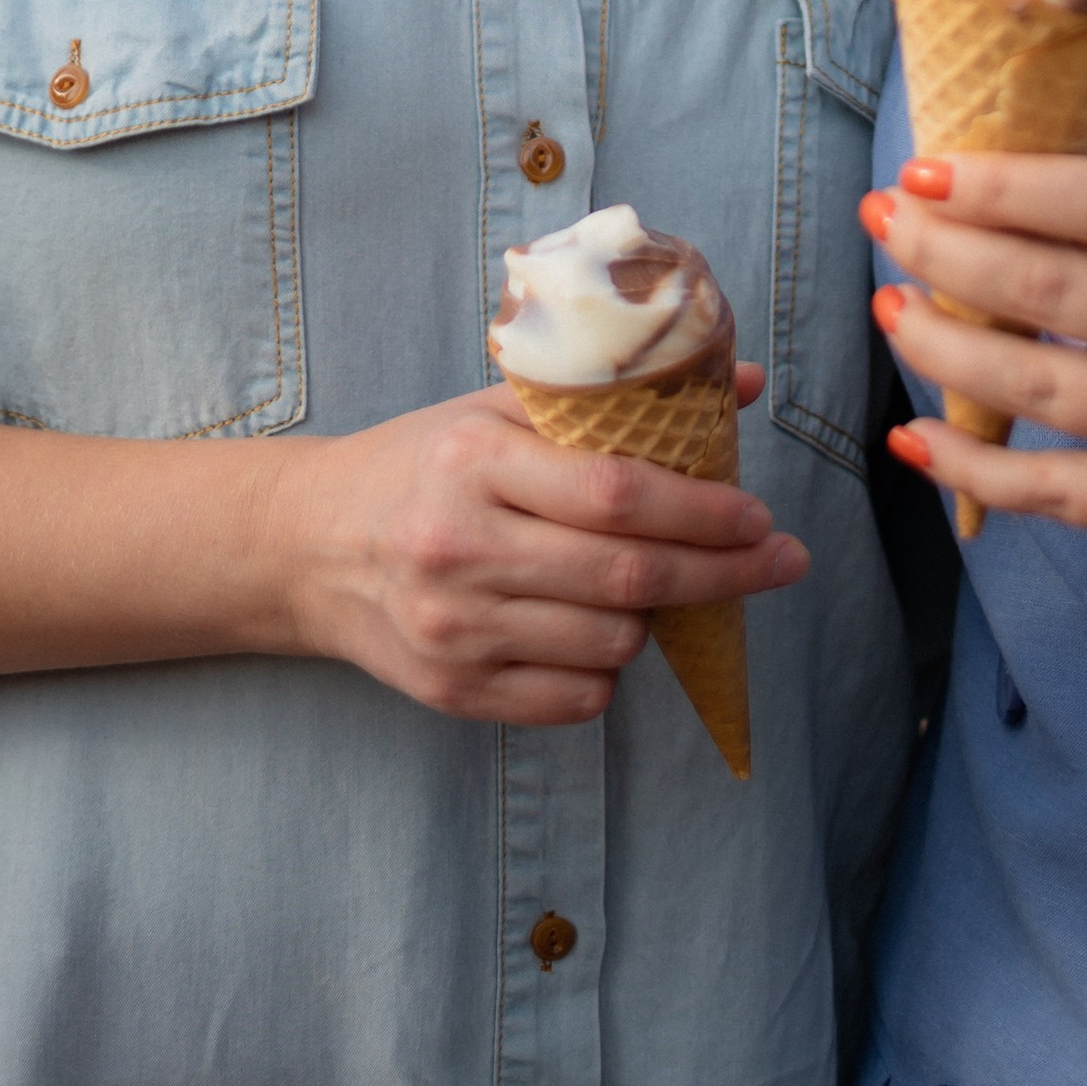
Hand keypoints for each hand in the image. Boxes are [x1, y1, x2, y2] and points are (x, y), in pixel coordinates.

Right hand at [265, 365, 807, 724]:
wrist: (306, 544)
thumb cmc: (421, 464)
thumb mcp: (499, 409)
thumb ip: (613, 400)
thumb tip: (738, 383)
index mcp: (474, 464)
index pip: (617, 496)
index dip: (702, 511)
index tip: (760, 516)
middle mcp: (460, 549)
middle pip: (626, 578)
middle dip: (722, 573)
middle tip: (780, 561)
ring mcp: (453, 631)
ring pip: (609, 647)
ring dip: (656, 619)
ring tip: (655, 585)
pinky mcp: (450, 692)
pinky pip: (572, 702)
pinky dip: (607, 673)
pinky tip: (597, 632)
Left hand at [863, 158, 1086, 556]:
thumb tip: (1006, 184)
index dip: (999, 184)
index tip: (925, 167)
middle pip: (1054, 289)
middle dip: (946, 249)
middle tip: (886, 219)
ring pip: (1038, 388)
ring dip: (941, 345)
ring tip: (892, 306)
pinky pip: (1055, 492)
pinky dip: (972, 468)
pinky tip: (915, 434)